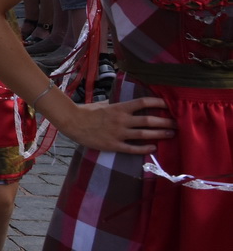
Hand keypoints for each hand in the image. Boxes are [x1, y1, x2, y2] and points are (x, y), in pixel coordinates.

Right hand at [58, 95, 174, 153]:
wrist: (73, 122)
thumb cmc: (87, 111)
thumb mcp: (104, 104)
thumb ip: (118, 105)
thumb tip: (130, 105)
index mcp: (120, 108)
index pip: (144, 103)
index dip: (158, 102)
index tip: (169, 104)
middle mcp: (122, 120)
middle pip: (149, 120)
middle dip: (166, 122)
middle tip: (177, 123)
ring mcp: (119, 133)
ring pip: (145, 134)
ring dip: (160, 134)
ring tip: (171, 134)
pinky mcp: (114, 145)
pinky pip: (134, 148)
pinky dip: (145, 148)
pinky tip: (154, 147)